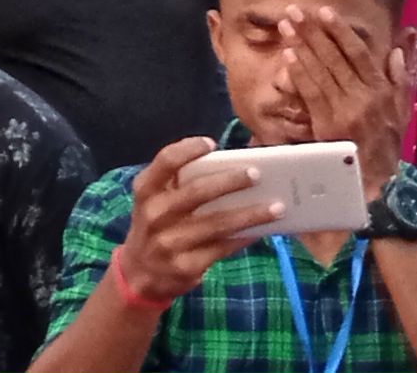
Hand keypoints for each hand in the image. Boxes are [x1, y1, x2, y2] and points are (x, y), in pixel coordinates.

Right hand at [118, 137, 287, 301]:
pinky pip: (223, 247)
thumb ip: (179, 184)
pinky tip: (260, 230)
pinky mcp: (186, 265)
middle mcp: (154, 214)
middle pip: (197, 192)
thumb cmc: (156, 225)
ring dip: (250, 214)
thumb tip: (230, 168)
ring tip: (277, 207)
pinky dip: (244, 237)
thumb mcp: (154, 201)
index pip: (165, 162)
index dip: (188, 150)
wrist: (139, 272)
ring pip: (218, 223)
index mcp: (146, 190)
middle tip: (257, 174)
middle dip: (230, 181)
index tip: (212, 143)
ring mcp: (169, 242)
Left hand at [276, 3, 412, 188]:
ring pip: (321, 71)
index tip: (325, 12)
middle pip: (335, 57)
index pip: (359, 53)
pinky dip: (299, 72)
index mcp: (381, 91)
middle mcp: (363, 96)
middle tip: (295, 10)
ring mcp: (344, 110)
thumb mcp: (402, 112)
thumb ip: (399, 80)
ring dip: (301, 45)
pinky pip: (311, 93)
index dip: (340, 31)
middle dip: (313, 31)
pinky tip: (288, 55)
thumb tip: (395, 51)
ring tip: (286, 25)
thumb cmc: (387, 145)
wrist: (377, 182)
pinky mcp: (327, 124)